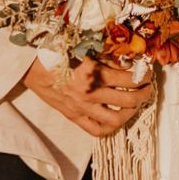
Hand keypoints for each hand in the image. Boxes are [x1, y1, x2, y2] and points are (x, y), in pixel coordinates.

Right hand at [21, 56, 151, 138]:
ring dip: (131, 112)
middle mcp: (89, 92)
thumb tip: (130, 63)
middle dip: (143, 94)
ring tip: (135, 104)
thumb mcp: (84, 50)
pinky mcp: (73, 116)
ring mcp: (81, 107)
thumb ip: (107, 58)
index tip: (147, 73)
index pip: (128, 78)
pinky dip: (111, 127)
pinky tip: (117, 118)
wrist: (30, 67)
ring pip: (116, 118)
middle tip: (147, 89)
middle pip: (128, 100)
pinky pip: (96, 130)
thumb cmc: (57, 53)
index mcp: (92, 72)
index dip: (143, 76)